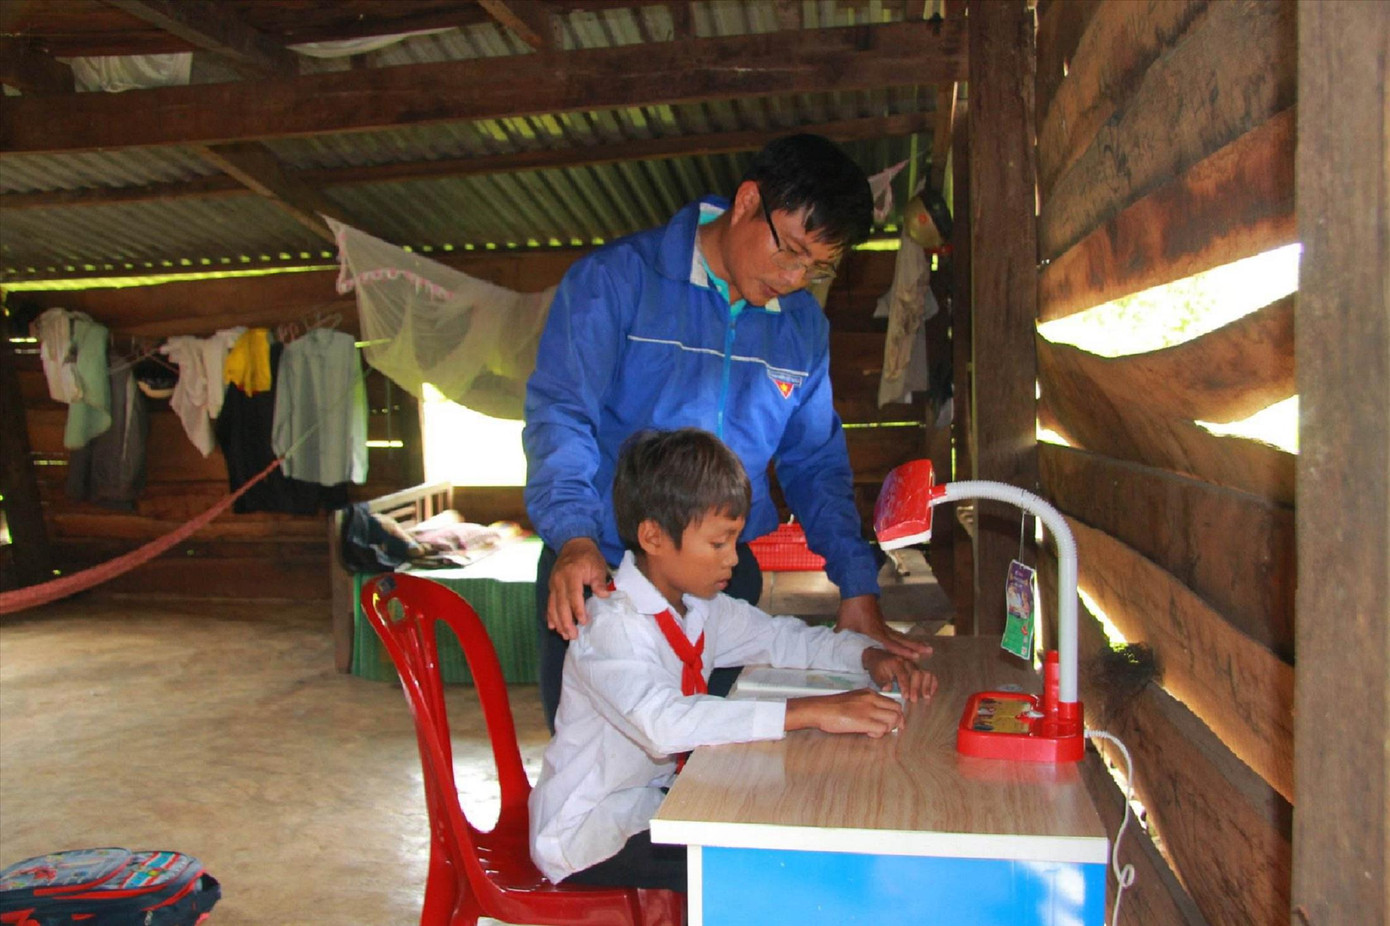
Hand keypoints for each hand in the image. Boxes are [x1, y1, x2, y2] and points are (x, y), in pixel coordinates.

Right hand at [547, 538, 609, 640]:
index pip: (573, 596)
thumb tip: (604, 595)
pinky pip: (549, 603)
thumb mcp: (597, 565)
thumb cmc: (588, 556)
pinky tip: (552, 626)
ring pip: (553, 606)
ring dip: (558, 622)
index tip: (584, 622)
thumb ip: (599, 581)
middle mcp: (559, 580)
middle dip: (566, 622)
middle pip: (560, 605)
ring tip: (564, 635)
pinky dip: (550, 616)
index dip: (577, 610)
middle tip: (573, 636)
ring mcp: (553, 584)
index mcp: (571, 574)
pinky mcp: (551, 586)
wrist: (573, 544)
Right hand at [784, 689, 903, 737]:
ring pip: (894, 719)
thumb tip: (875, 715)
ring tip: (875, 731)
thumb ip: (866, 703)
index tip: (892, 723)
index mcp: (869, 693)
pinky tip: (868, 733)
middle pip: (897, 710)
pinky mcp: (864, 721)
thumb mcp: (853, 699)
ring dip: (888, 728)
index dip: (895, 714)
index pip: (892, 702)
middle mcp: (872, 699)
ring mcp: (869, 710)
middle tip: (888, 730)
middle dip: (896, 721)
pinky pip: (883, 729)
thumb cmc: (831, 707)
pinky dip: (879, 734)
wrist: (819, 709)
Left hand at [835, 595, 932, 659]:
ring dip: (912, 642)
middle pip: (902, 639)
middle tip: (930, 651)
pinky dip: (902, 639)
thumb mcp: (844, 623)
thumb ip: (842, 634)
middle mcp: (883, 628)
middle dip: (916, 646)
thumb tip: (836, 642)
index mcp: (875, 631)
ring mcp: (884, 624)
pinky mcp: (882, 622)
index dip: (903, 651)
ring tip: (926, 648)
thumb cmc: (851, 607)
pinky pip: (894, 633)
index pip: (891, 644)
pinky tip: (907, 643)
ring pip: (900, 636)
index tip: (915, 656)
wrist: (857, 590)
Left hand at [862, 648, 937, 702]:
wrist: (878, 656)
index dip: (905, 687)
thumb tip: (888, 689)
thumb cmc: (877, 667)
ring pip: (925, 673)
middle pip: (917, 673)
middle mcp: (907, 661)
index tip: (906, 697)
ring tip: (926, 697)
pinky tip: (931, 693)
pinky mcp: (920, 668)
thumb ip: (882, 682)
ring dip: (926, 686)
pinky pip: (930, 674)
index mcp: (896, 662)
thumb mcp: (876, 674)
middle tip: (914, 700)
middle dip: (916, 687)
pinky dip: (932, 683)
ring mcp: (915, 665)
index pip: (903, 675)